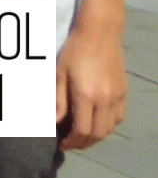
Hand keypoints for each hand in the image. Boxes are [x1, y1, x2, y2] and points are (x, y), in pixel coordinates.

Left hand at [56, 16, 127, 149]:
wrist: (100, 33)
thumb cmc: (74, 51)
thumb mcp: (59, 73)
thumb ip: (57, 100)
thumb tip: (53, 121)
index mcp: (86, 95)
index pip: (82, 130)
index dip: (71, 141)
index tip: (61, 144)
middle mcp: (105, 100)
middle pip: (97, 134)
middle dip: (83, 143)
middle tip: (70, 143)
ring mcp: (117, 98)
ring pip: (110, 129)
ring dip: (96, 137)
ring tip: (82, 136)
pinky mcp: (124, 93)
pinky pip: (119, 118)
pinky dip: (108, 126)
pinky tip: (97, 123)